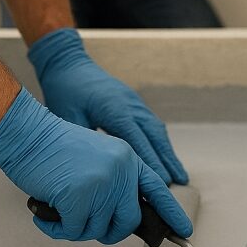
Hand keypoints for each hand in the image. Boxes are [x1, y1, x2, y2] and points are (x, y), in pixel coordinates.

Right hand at [0, 88, 192, 243]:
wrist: (26, 133)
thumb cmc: (52, 148)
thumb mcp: (97, 156)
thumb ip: (115, 180)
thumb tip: (123, 218)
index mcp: (126, 158)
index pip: (156, 189)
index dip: (170, 213)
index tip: (183, 231)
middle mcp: (120, 170)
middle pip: (128, 222)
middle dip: (107, 231)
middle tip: (83, 223)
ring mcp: (101, 183)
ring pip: (97, 231)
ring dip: (74, 227)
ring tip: (58, 206)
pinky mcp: (79, 197)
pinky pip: (73, 232)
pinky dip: (56, 228)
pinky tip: (45, 211)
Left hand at [28, 28, 188, 185]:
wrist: (68, 63)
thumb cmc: (65, 90)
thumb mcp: (67, 117)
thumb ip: (82, 141)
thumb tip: (91, 170)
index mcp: (114, 109)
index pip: (137, 139)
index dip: (151, 161)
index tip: (163, 181)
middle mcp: (130, 105)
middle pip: (154, 135)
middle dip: (168, 160)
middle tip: (181, 183)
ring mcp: (134, 102)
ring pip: (156, 129)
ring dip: (168, 152)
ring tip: (180, 175)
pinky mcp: (133, 101)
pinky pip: (151, 123)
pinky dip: (160, 141)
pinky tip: (165, 156)